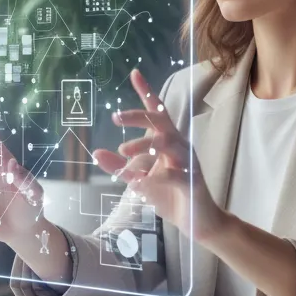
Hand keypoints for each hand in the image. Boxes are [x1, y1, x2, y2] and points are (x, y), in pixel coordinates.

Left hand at [91, 68, 224, 241]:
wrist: (199, 222)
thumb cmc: (170, 196)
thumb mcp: (139, 180)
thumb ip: (119, 167)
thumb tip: (96, 152)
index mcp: (169, 142)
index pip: (158, 112)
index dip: (147, 92)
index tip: (134, 73)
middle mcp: (180, 146)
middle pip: (160, 122)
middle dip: (138, 116)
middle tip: (115, 117)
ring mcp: (188, 163)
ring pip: (168, 143)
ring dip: (144, 145)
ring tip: (123, 152)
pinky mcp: (192, 182)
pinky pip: (173, 174)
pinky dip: (155, 178)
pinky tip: (140, 184)